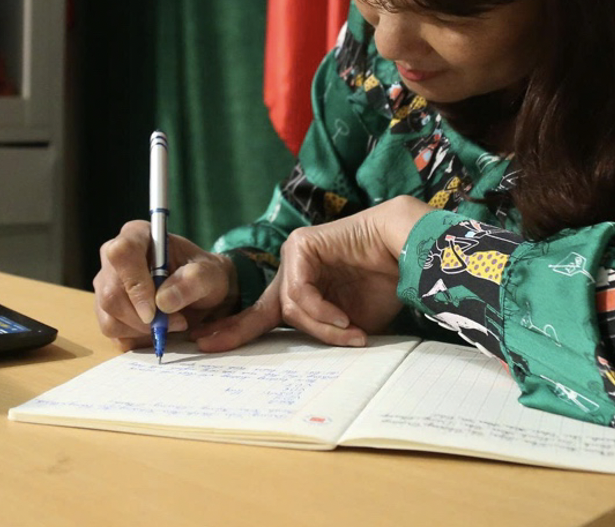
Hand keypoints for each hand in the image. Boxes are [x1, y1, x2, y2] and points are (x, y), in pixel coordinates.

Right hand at [92, 220, 236, 349]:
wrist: (199, 290)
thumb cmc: (202, 275)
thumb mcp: (211, 274)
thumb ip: (193, 281)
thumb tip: (162, 301)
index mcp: (136, 235)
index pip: (121, 254)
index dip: (135, 285)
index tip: (155, 311)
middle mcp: (113, 258)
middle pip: (111, 293)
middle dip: (143, 318)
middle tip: (176, 322)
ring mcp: (105, 285)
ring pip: (109, 317)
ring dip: (142, 330)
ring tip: (170, 323)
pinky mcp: (105, 310)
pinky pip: (111, 332)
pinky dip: (136, 338)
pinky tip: (155, 329)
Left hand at [195, 196, 430, 351]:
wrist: (407, 251)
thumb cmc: (384, 286)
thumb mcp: (350, 325)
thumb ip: (325, 335)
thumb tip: (302, 368)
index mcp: (303, 290)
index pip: (263, 316)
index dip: (237, 332)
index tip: (207, 346)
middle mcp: (294, 271)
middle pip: (267, 310)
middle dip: (241, 330)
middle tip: (212, 345)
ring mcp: (295, 256)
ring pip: (290, 306)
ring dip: (322, 327)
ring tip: (350, 333)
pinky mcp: (301, 246)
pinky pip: (299, 291)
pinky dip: (322, 310)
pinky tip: (344, 318)